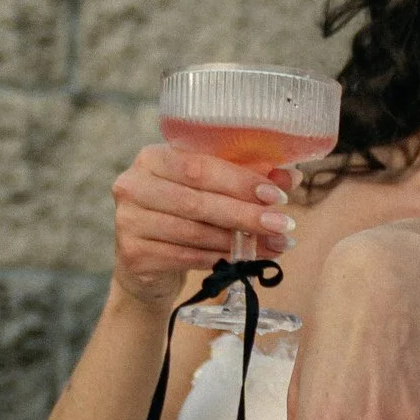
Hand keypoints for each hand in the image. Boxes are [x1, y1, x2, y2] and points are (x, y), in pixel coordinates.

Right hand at [110, 140, 300, 312]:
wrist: (146, 261)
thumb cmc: (183, 215)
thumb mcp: (210, 190)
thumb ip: (246, 179)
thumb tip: (291, 177)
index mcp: (151, 158)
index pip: (200, 167)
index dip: (241, 182)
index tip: (277, 195)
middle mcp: (132, 185)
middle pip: (198, 202)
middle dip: (246, 215)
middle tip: (282, 225)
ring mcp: (128, 221)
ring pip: (194, 232)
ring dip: (239, 242)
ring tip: (274, 246)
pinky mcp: (133, 254)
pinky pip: (186, 257)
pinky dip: (220, 259)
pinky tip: (245, 261)